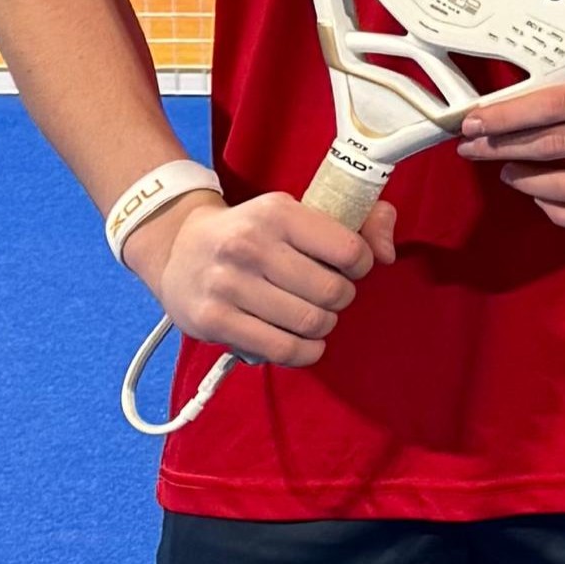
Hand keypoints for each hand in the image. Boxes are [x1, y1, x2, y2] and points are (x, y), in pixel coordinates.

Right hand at [134, 188, 397, 368]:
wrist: (176, 249)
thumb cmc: (252, 233)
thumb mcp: (297, 211)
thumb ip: (359, 220)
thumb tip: (387, 253)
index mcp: (276, 213)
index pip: (350, 250)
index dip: (361, 265)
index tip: (348, 268)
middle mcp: (248, 246)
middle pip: (333, 293)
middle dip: (340, 299)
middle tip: (325, 294)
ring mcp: (228, 285)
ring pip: (311, 323)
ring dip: (322, 325)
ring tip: (310, 314)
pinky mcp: (213, 320)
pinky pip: (283, 350)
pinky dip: (304, 351)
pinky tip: (301, 341)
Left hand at [458, 47, 564, 234]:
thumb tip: (524, 76)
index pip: (554, 106)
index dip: (508, 117)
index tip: (475, 122)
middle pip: (555, 148)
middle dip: (504, 149)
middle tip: (474, 148)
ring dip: (528, 182)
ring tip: (508, 172)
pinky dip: (564, 214)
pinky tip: (544, 201)